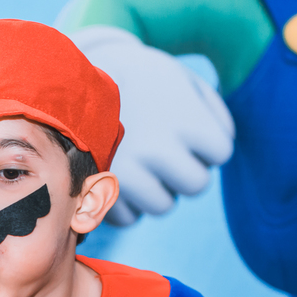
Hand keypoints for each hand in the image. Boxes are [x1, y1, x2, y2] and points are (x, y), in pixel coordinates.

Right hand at [72, 25, 234, 225]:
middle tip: (165, 151)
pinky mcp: (99, 193)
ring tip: (139, 162)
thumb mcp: (183, 81)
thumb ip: (214, 115)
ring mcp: (125, 174)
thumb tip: (216, 158)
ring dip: (156, 189)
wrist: (76, 79)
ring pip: (162, 205)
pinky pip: (128, 217)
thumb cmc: (139, 81)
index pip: (220, 151)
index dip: (206, 140)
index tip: (184, 124)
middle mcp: (156, 149)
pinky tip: (118, 174)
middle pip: (196, 185)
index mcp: (183, 119)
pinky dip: (125, 202)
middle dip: (184, 170)